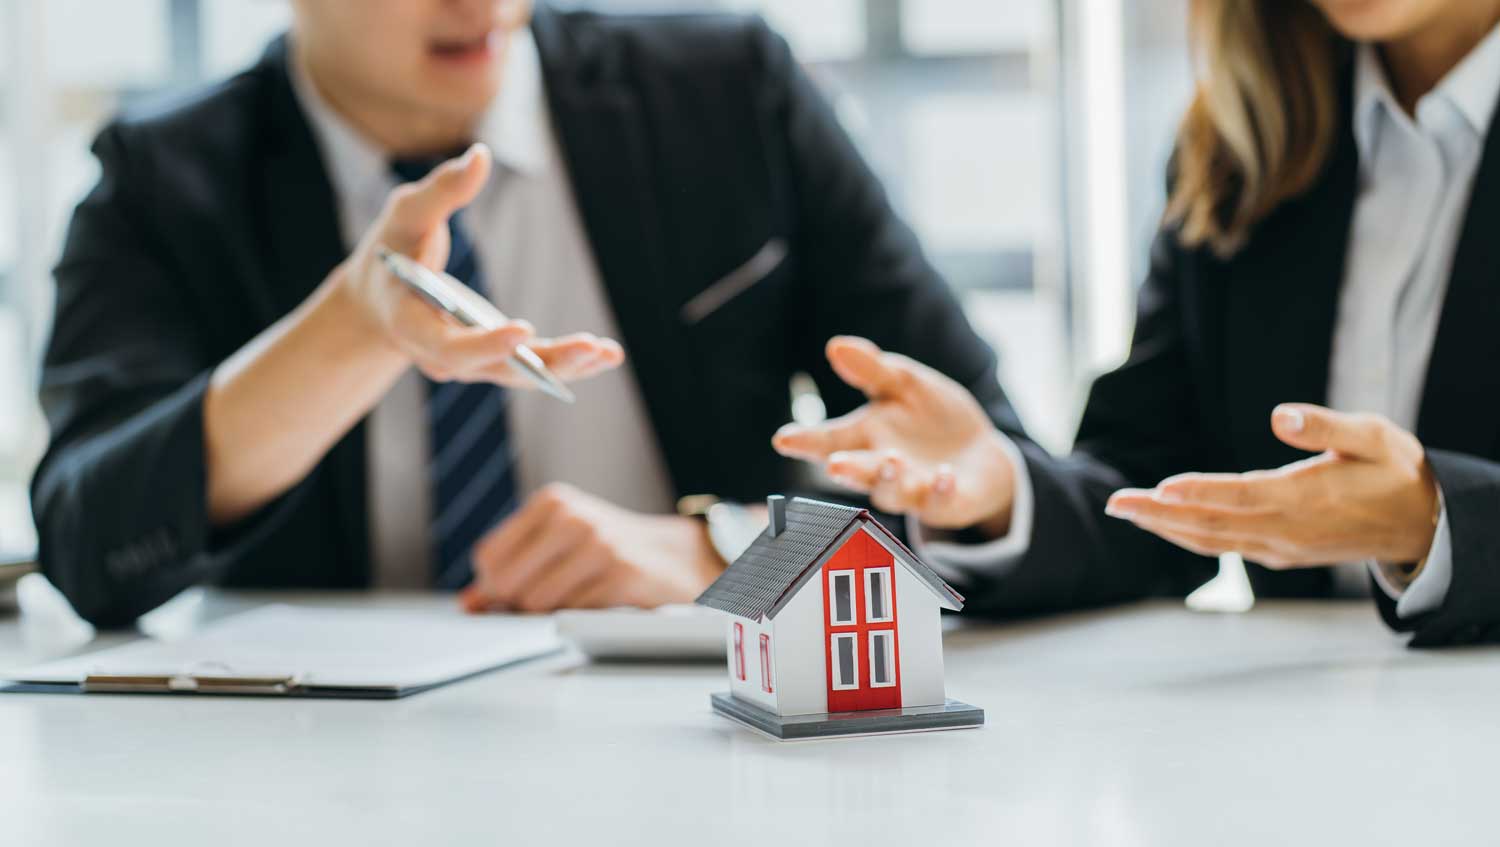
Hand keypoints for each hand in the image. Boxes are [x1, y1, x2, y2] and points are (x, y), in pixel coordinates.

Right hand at [338, 142, 623, 386]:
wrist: (381, 303)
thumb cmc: (394, 250)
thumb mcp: (406, 214)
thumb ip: (442, 191)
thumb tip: (480, 155)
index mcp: (411, 325)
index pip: (447, 345)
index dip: (484, 343)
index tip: (524, 330)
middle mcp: (443, 356)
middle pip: (495, 368)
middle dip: (544, 363)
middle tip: (589, 348)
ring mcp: (473, 363)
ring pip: (522, 374)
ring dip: (568, 368)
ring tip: (609, 354)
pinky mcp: (497, 357)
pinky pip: (534, 367)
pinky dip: (571, 362)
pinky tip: (610, 355)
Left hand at [458, 484, 724, 612]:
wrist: (674, 560)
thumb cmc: (608, 553)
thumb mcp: (558, 545)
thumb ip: (511, 569)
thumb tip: (469, 604)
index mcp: (552, 502)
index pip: (488, 557)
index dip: (493, 586)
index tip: (513, 594)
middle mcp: (572, 518)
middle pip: (506, 583)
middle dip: (518, 604)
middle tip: (547, 601)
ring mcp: (598, 544)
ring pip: (535, 603)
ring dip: (550, 614)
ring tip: (578, 598)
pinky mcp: (620, 575)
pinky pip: (572, 614)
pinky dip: (580, 619)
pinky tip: (599, 603)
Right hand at [771, 336, 1015, 535]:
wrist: (981, 452)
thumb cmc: (932, 418)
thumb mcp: (907, 385)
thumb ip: (874, 370)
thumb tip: (836, 346)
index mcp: (866, 437)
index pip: (830, 439)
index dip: (805, 441)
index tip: (782, 440)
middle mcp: (883, 469)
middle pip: (859, 473)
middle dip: (848, 469)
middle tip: (834, 463)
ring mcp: (914, 490)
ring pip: (894, 493)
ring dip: (891, 479)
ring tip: (892, 459)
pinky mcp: (947, 503)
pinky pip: (941, 502)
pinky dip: (941, 490)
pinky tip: (944, 475)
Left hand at [1105, 404, 1439, 566]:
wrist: (1422, 524)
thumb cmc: (1395, 471)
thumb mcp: (1375, 436)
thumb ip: (1327, 425)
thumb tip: (1281, 416)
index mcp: (1307, 497)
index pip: (1242, 494)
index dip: (1199, 492)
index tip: (1159, 487)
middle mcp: (1288, 530)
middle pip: (1212, 524)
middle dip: (1158, 513)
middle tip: (1114, 503)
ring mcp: (1281, 547)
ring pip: (1212, 541)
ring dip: (1164, 527)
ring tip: (1125, 512)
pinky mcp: (1280, 554)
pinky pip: (1225, 548)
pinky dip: (1189, 537)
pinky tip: (1164, 525)